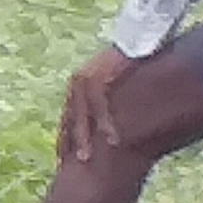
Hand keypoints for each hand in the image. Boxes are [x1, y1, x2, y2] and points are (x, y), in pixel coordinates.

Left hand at [58, 46, 136, 164]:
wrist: (139, 35)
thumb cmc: (132, 62)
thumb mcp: (115, 84)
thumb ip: (108, 103)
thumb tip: (111, 128)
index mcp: (78, 87)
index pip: (68, 117)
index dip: (65, 139)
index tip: (63, 160)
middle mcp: (76, 83)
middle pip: (70, 118)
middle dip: (70, 143)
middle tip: (71, 167)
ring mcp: (86, 78)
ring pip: (82, 115)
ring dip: (86, 137)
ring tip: (88, 159)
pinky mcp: (100, 75)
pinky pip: (101, 105)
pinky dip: (106, 123)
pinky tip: (113, 139)